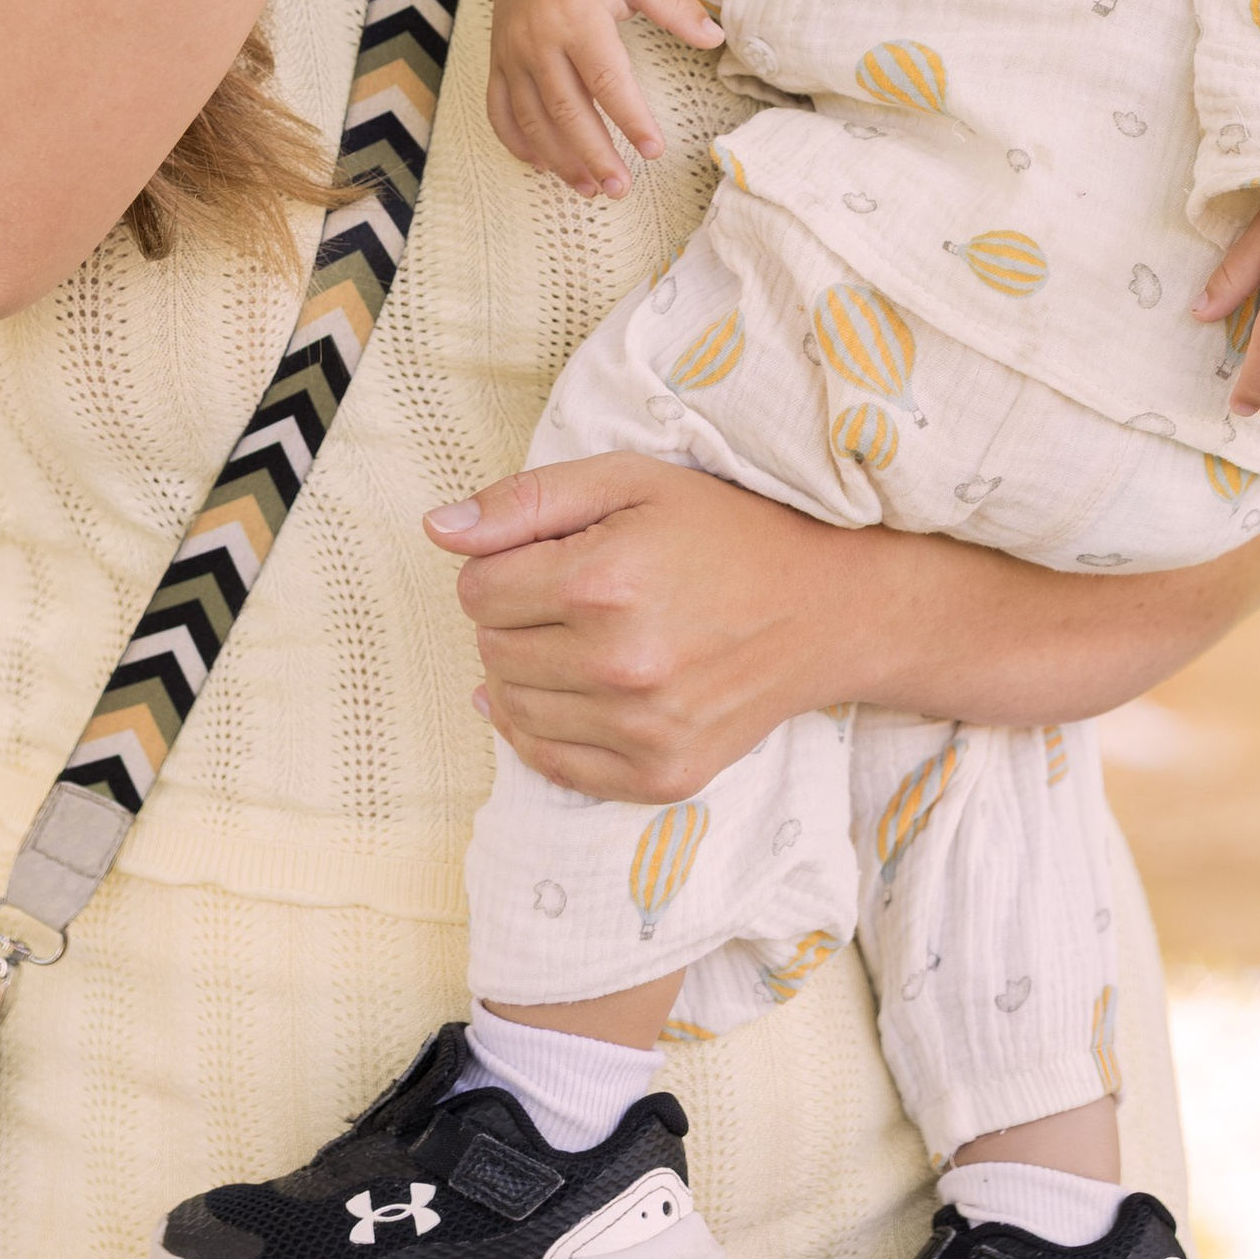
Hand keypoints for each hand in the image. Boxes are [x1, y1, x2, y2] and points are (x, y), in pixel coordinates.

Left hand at [427, 454, 857, 801]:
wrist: (822, 610)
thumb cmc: (721, 532)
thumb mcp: (629, 481)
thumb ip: (527, 500)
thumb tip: (437, 529)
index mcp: (605, 583)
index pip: (477, 590)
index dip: (498, 566)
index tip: (542, 555)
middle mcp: (620, 666)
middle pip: (491, 651)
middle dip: (510, 617)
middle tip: (566, 593)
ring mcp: (641, 732)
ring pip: (513, 709)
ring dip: (526, 671)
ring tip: (579, 637)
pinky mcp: (659, 777)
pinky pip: (552, 766)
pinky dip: (542, 730)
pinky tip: (571, 691)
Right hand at [489, 0, 722, 199]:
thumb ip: (676, 7)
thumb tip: (716, 39)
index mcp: (578, 16)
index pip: (607, 81)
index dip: (631, 119)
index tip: (654, 151)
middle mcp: (539, 37)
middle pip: (566, 109)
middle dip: (593, 155)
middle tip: (621, 188)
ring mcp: (512, 49)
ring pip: (532, 117)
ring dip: (559, 158)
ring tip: (590, 188)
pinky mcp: (497, 55)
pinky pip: (499, 108)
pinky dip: (517, 141)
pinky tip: (542, 165)